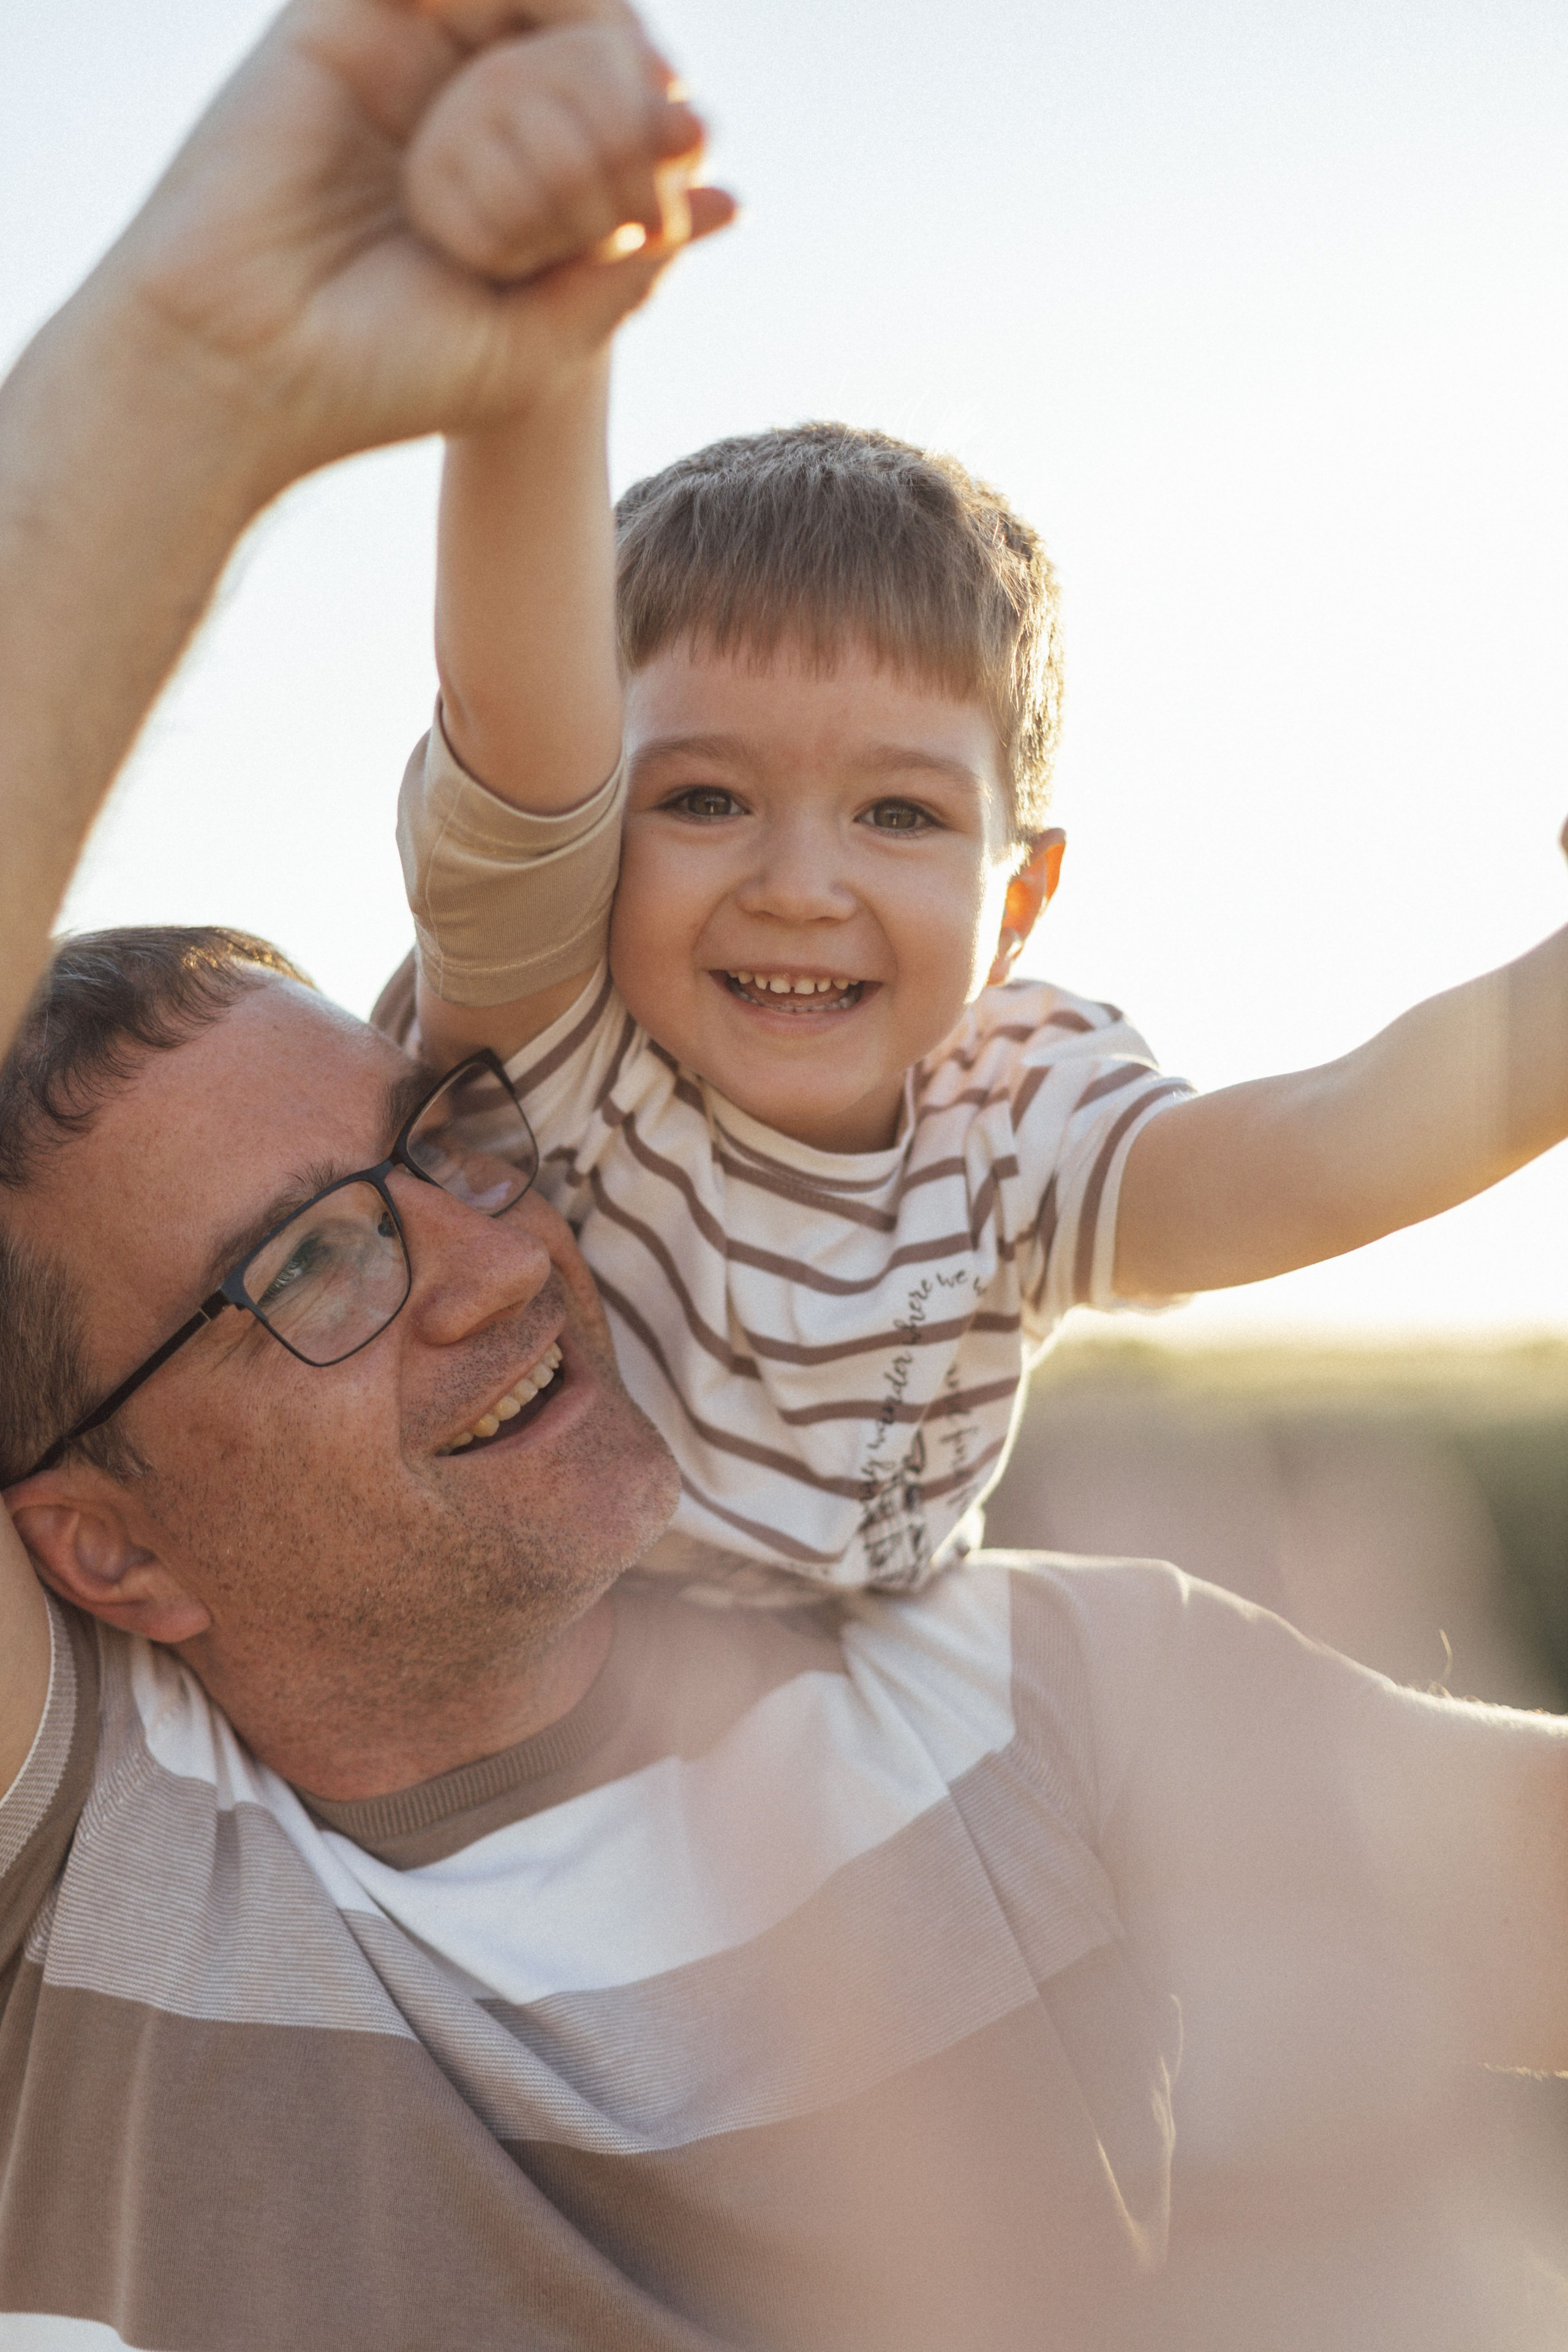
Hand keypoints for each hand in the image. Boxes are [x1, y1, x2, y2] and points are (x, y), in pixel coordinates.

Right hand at [87, 0, 731, 496]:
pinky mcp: (348, 18)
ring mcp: (408, 56)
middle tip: (643, 137)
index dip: (663, 124)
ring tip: (587, 110)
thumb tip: (727, 198)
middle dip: (632, 85)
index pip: (619, 114)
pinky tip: (520, 57)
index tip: (676, 163)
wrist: (247, 367)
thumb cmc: (383, 375)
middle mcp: (461, 110)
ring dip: (586, 44)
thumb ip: (629, 271)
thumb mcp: (541, 346)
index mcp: (509, 182)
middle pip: (591, 41)